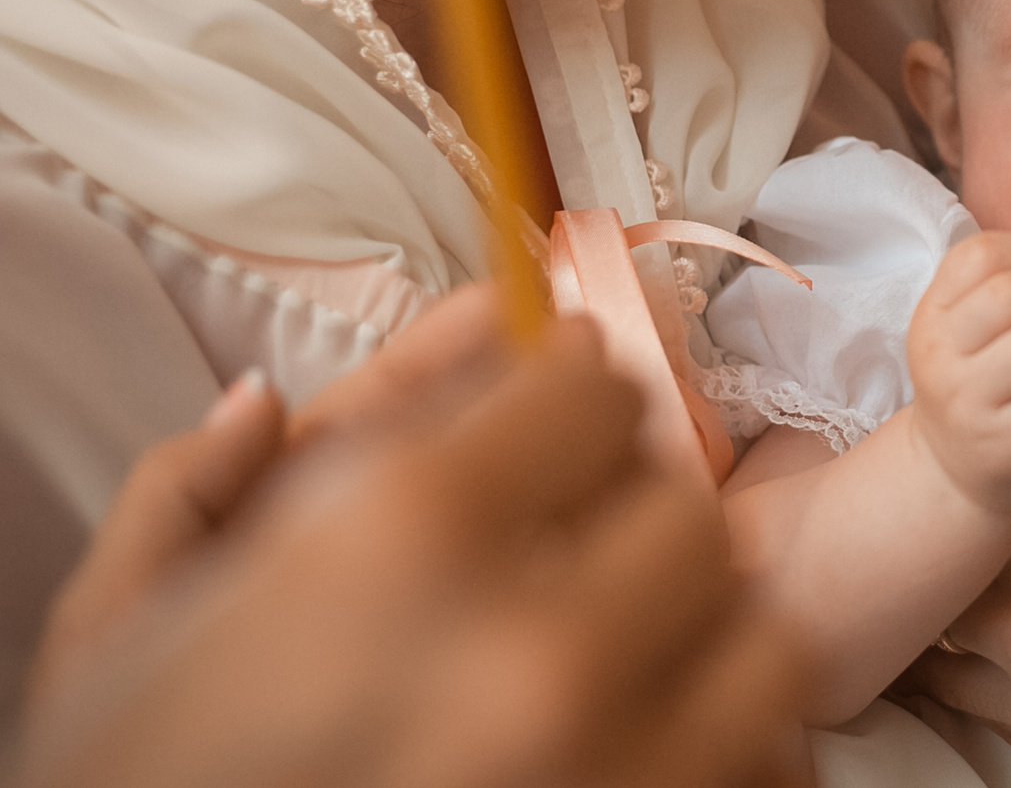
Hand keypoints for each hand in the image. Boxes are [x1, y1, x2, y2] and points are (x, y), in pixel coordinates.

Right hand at [19, 316, 811, 787]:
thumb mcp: (113, 635)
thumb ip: (204, 490)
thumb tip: (282, 400)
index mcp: (398, 541)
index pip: (593, 389)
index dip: (562, 404)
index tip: (545, 430)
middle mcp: (534, 651)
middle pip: (686, 511)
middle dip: (629, 525)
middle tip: (571, 563)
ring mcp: (618, 771)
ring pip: (757, 639)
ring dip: (698, 642)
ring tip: (622, 667)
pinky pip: (768, 770)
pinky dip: (727, 755)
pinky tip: (644, 756)